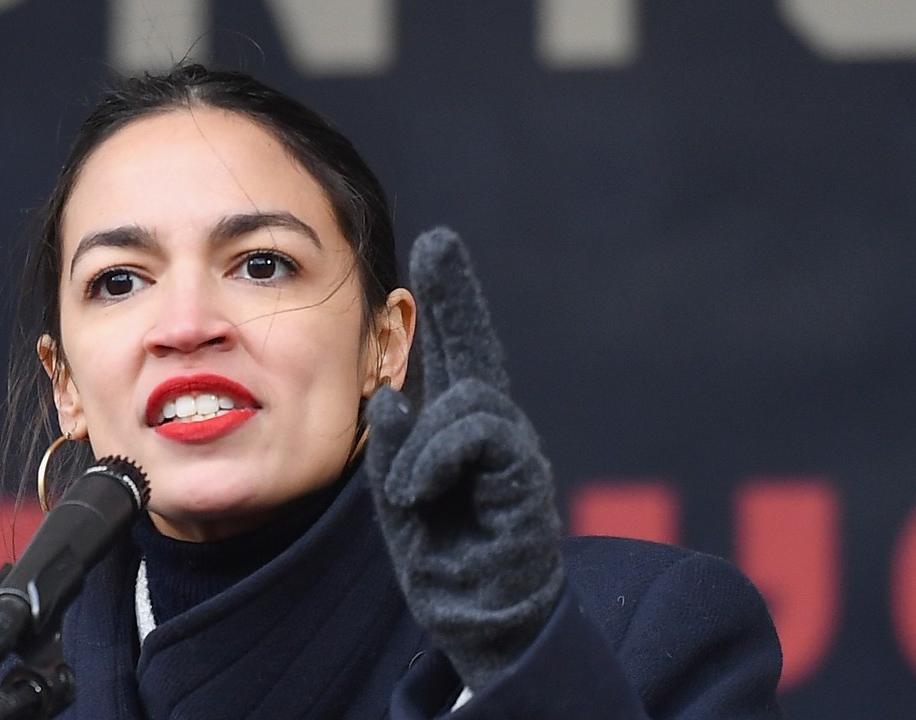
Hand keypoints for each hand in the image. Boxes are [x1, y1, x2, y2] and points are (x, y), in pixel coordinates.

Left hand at [365, 228, 563, 691]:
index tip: (435, 246)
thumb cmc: (444, 560)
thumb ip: (395, 448)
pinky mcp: (526, 475)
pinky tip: (420, 494)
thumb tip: (390, 397)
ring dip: (426, 441)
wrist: (484, 622)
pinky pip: (480, 434)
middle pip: (474, 347)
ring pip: (470, 396)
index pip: (452, 354)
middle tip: (439, 242)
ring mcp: (514, 449)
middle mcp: (490, 428)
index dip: (446, 302)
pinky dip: (438, 457)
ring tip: (410, 494)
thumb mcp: (401, 499)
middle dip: (455, 295)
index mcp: (456, 430)